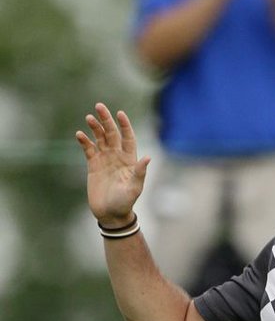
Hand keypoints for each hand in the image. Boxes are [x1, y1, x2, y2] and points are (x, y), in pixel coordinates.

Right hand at [75, 104, 149, 225]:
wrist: (110, 214)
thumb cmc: (125, 203)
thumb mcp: (134, 188)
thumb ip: (139, 172)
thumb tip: (148, 157)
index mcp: (129, 160)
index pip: (128, 137)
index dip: (124, 125)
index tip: (120, 113)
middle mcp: (117, 156)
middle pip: (111, 133)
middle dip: (106, 120)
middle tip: (99, 106)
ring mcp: (105, 159)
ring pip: (99, 138)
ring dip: (94, 127)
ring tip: (89, 118)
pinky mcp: (93, 165)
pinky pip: (88, 149)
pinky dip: (84, 141)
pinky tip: (79, 134)